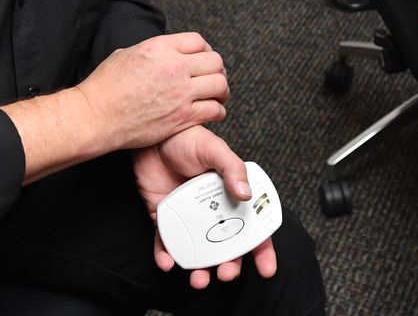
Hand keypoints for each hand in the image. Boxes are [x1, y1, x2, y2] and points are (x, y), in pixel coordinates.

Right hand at [76, 32, 227, 150]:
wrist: (96, 116)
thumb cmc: (104, 86)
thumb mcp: (126, 54)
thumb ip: (152, 51)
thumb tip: (163, 53)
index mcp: (160, 48)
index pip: (198, 41)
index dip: (204, 50)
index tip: (203, 58)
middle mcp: (174, 67)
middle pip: (215, 61)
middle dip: (216, 68)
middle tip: (214, 76)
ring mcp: (180, 93)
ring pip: (220, 85)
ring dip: (222, 89)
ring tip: (218, 94)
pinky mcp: (182, 117)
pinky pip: (214, 110)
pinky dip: (218, 110)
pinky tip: (213, 111)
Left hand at [134, 126, 277, 288]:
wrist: (151, 137)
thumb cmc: (186, 138)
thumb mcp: (214, 149)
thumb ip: (232, 168)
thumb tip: (246, 194)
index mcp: (230, 195)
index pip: (252, 225)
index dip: (261, 248)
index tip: (266, 268)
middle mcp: (212, 211)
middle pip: (227, 246)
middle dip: (230, 265)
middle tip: (226, 273)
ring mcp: (189, 218)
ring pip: (198, 251)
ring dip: (200, 269)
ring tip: (199, 280)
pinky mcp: (165, 220)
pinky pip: (167, 244)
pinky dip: (166, 256)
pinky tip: (167, 262)